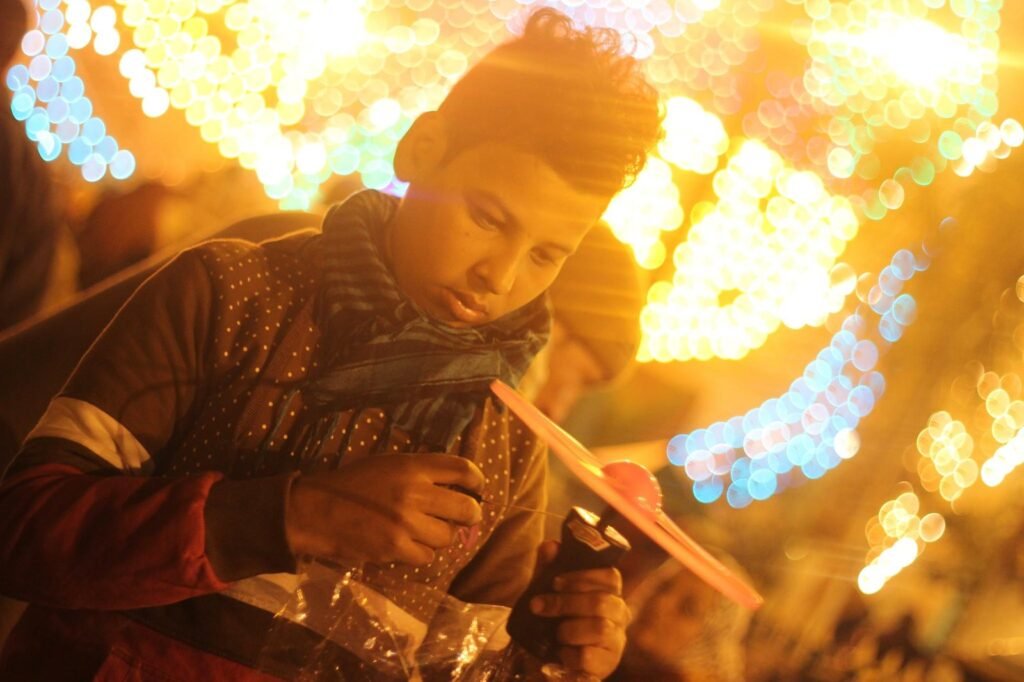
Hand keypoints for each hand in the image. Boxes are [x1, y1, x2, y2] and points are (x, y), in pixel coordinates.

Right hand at [285, 453, 483, 565]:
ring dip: (441, 536)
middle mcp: (414, 493)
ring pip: (447, 537)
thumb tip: (454, 484)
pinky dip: (421, 553)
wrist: (315, 510)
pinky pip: (427, 556)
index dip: (477, 480)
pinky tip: (407, 545)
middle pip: (466, 508)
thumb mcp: (387, 464)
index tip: (477, 488)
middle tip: (462, 516)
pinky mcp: (395, 548)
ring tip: (425, 531)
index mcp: (412, 466)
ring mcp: (406, 523)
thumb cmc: (351, 484)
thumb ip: (419, 471)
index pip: (463, 469)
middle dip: (470, 514)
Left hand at [529, 540, 629, 679]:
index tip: (556, 582)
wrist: (549, 661)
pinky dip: (569, 654)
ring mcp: (616, 642)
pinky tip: (561, 653)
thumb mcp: (548, 593)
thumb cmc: (556, 622)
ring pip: (599, 627)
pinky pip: (588, 656)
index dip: (583, 576)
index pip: (611, 577)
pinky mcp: (607, 666)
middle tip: (539, 606)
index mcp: (609, 594)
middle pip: (602, 601)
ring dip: (568, 629)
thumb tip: (551, 546)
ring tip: (555, 634)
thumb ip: (548, 569)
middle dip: (566, 602)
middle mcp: (619, 616)